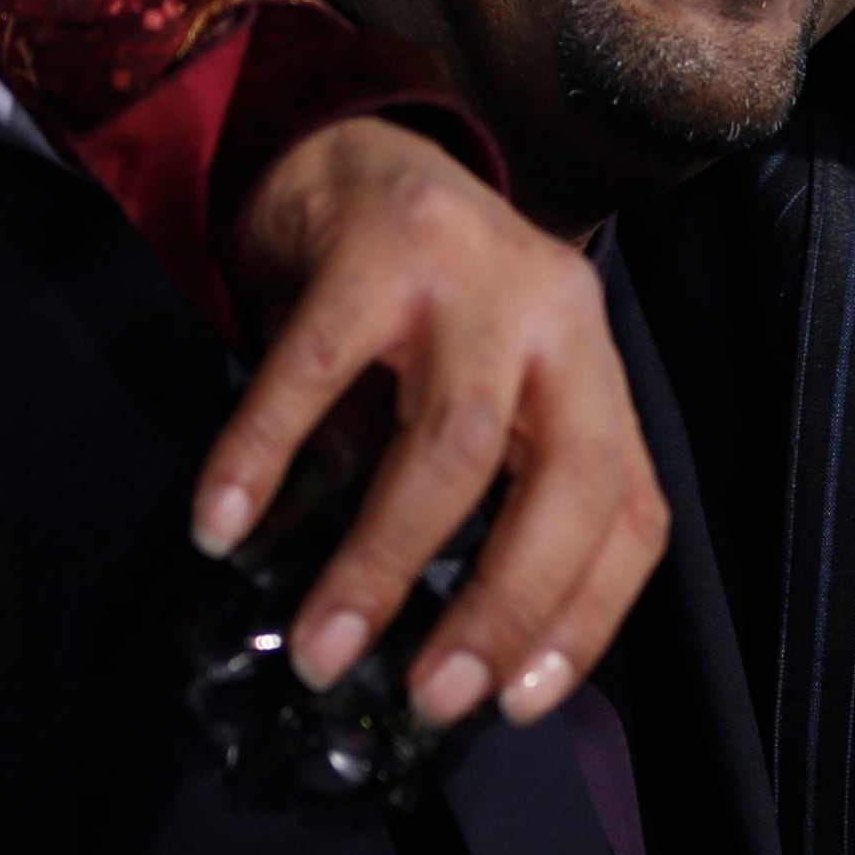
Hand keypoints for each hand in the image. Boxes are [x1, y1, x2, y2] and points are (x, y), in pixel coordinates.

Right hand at [198, 117, 669, 729]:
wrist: (347, 151)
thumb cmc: (420, 308)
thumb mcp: (488, 392)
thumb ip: (487, 494)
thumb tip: (438, 652)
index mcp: (595, 369)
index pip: (630, 511)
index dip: (588, 615)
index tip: (520, 704)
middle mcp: (560, 317)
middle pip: (565, 481)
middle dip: (500, 605)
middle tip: (429, 698)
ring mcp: (474, 274)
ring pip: (452, 442)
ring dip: (384, 561)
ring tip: (322, 649)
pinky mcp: (378, 242)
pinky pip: (316, 370)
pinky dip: (266, 456)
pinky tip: (224, 529)